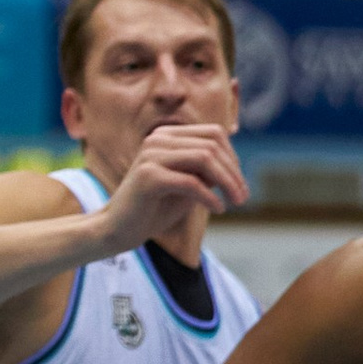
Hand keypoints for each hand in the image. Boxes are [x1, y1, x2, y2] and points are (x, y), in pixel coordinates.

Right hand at [100, 122, 248, 244]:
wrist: (119, 229)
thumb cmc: (156, 208)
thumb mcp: (188, 185)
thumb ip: (207, 171)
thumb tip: (236, 165)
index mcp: (167, 136)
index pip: (214, 134)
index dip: (233, 158)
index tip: (240, 184)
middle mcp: (158, 139)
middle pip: (212, 146)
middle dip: (234, 173)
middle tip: (243, 198)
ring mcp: (151, 155)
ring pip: (204, 158)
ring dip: (227, 182)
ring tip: (236, 202)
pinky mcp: (148, 176)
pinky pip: (190, 182)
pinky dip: (209, 196)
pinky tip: (218, 209)